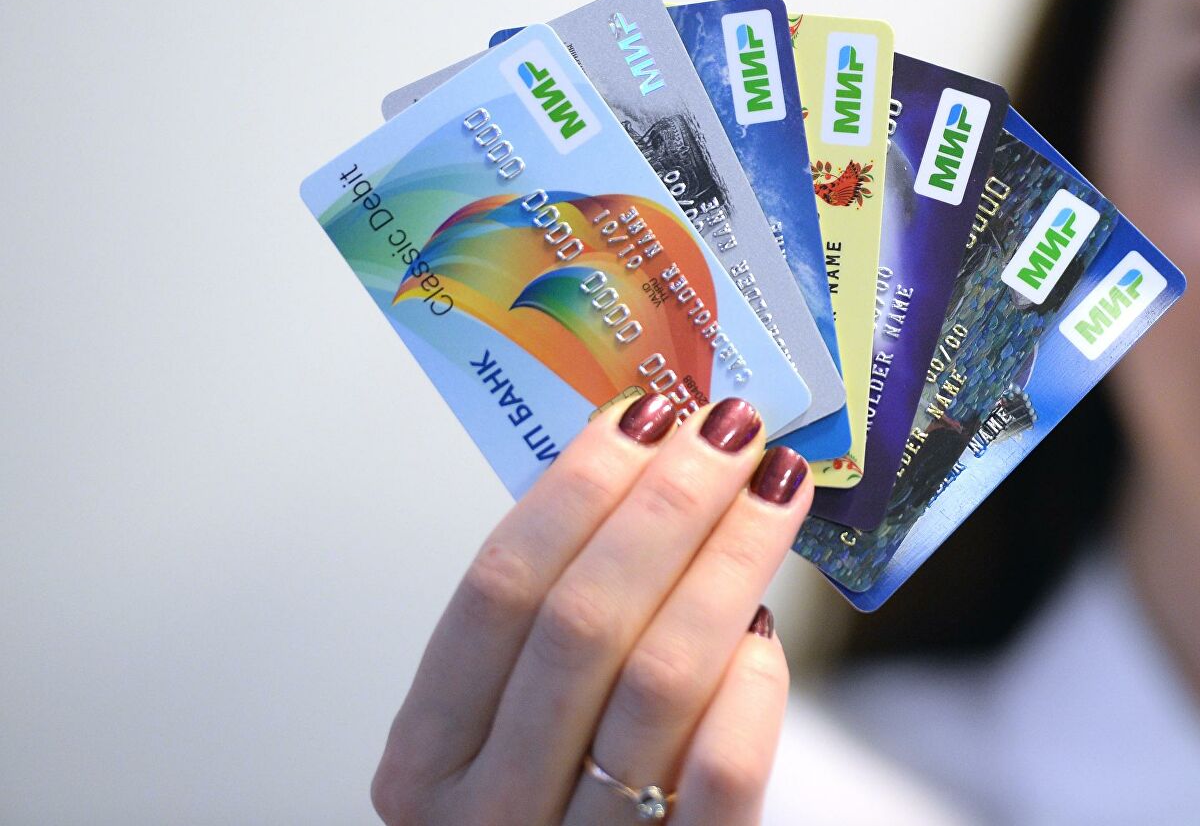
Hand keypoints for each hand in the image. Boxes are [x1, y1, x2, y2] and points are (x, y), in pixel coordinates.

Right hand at [372, 391, 812, 824]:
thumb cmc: (544, 823)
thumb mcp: (505, 740)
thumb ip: (547, 639)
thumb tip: (637, 480)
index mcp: (425, 766)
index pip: (495, 594)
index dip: (575, 490)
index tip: (643, 414)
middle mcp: (486, 817)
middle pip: (580, 625)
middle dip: (665, 508)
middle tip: (730, 432)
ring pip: (659, 684)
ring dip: (726, 564)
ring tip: (774, 492)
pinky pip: (720, 774)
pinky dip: (750, 689)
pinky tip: (767, 625)